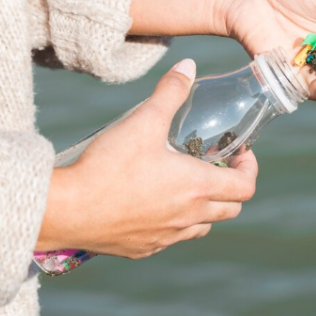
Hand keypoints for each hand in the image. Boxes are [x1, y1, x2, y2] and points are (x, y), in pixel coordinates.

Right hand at [35, 59, 257, 257]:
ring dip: (204, 207)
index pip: (245, 187)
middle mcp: (187, 217)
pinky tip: (155, 203)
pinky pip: (171, 238)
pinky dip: (175, 222)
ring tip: (186, 183)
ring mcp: (166, 237)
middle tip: (216, 165)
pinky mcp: (143, 248)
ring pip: (202, 226)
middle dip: (230, 186)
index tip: (238, 153)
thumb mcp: (142, 121)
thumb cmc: (108, 166)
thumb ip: (170, 92)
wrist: (65, 210)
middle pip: (230, 209)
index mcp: (196, 188)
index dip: (249, 168)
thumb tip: (189, 66)